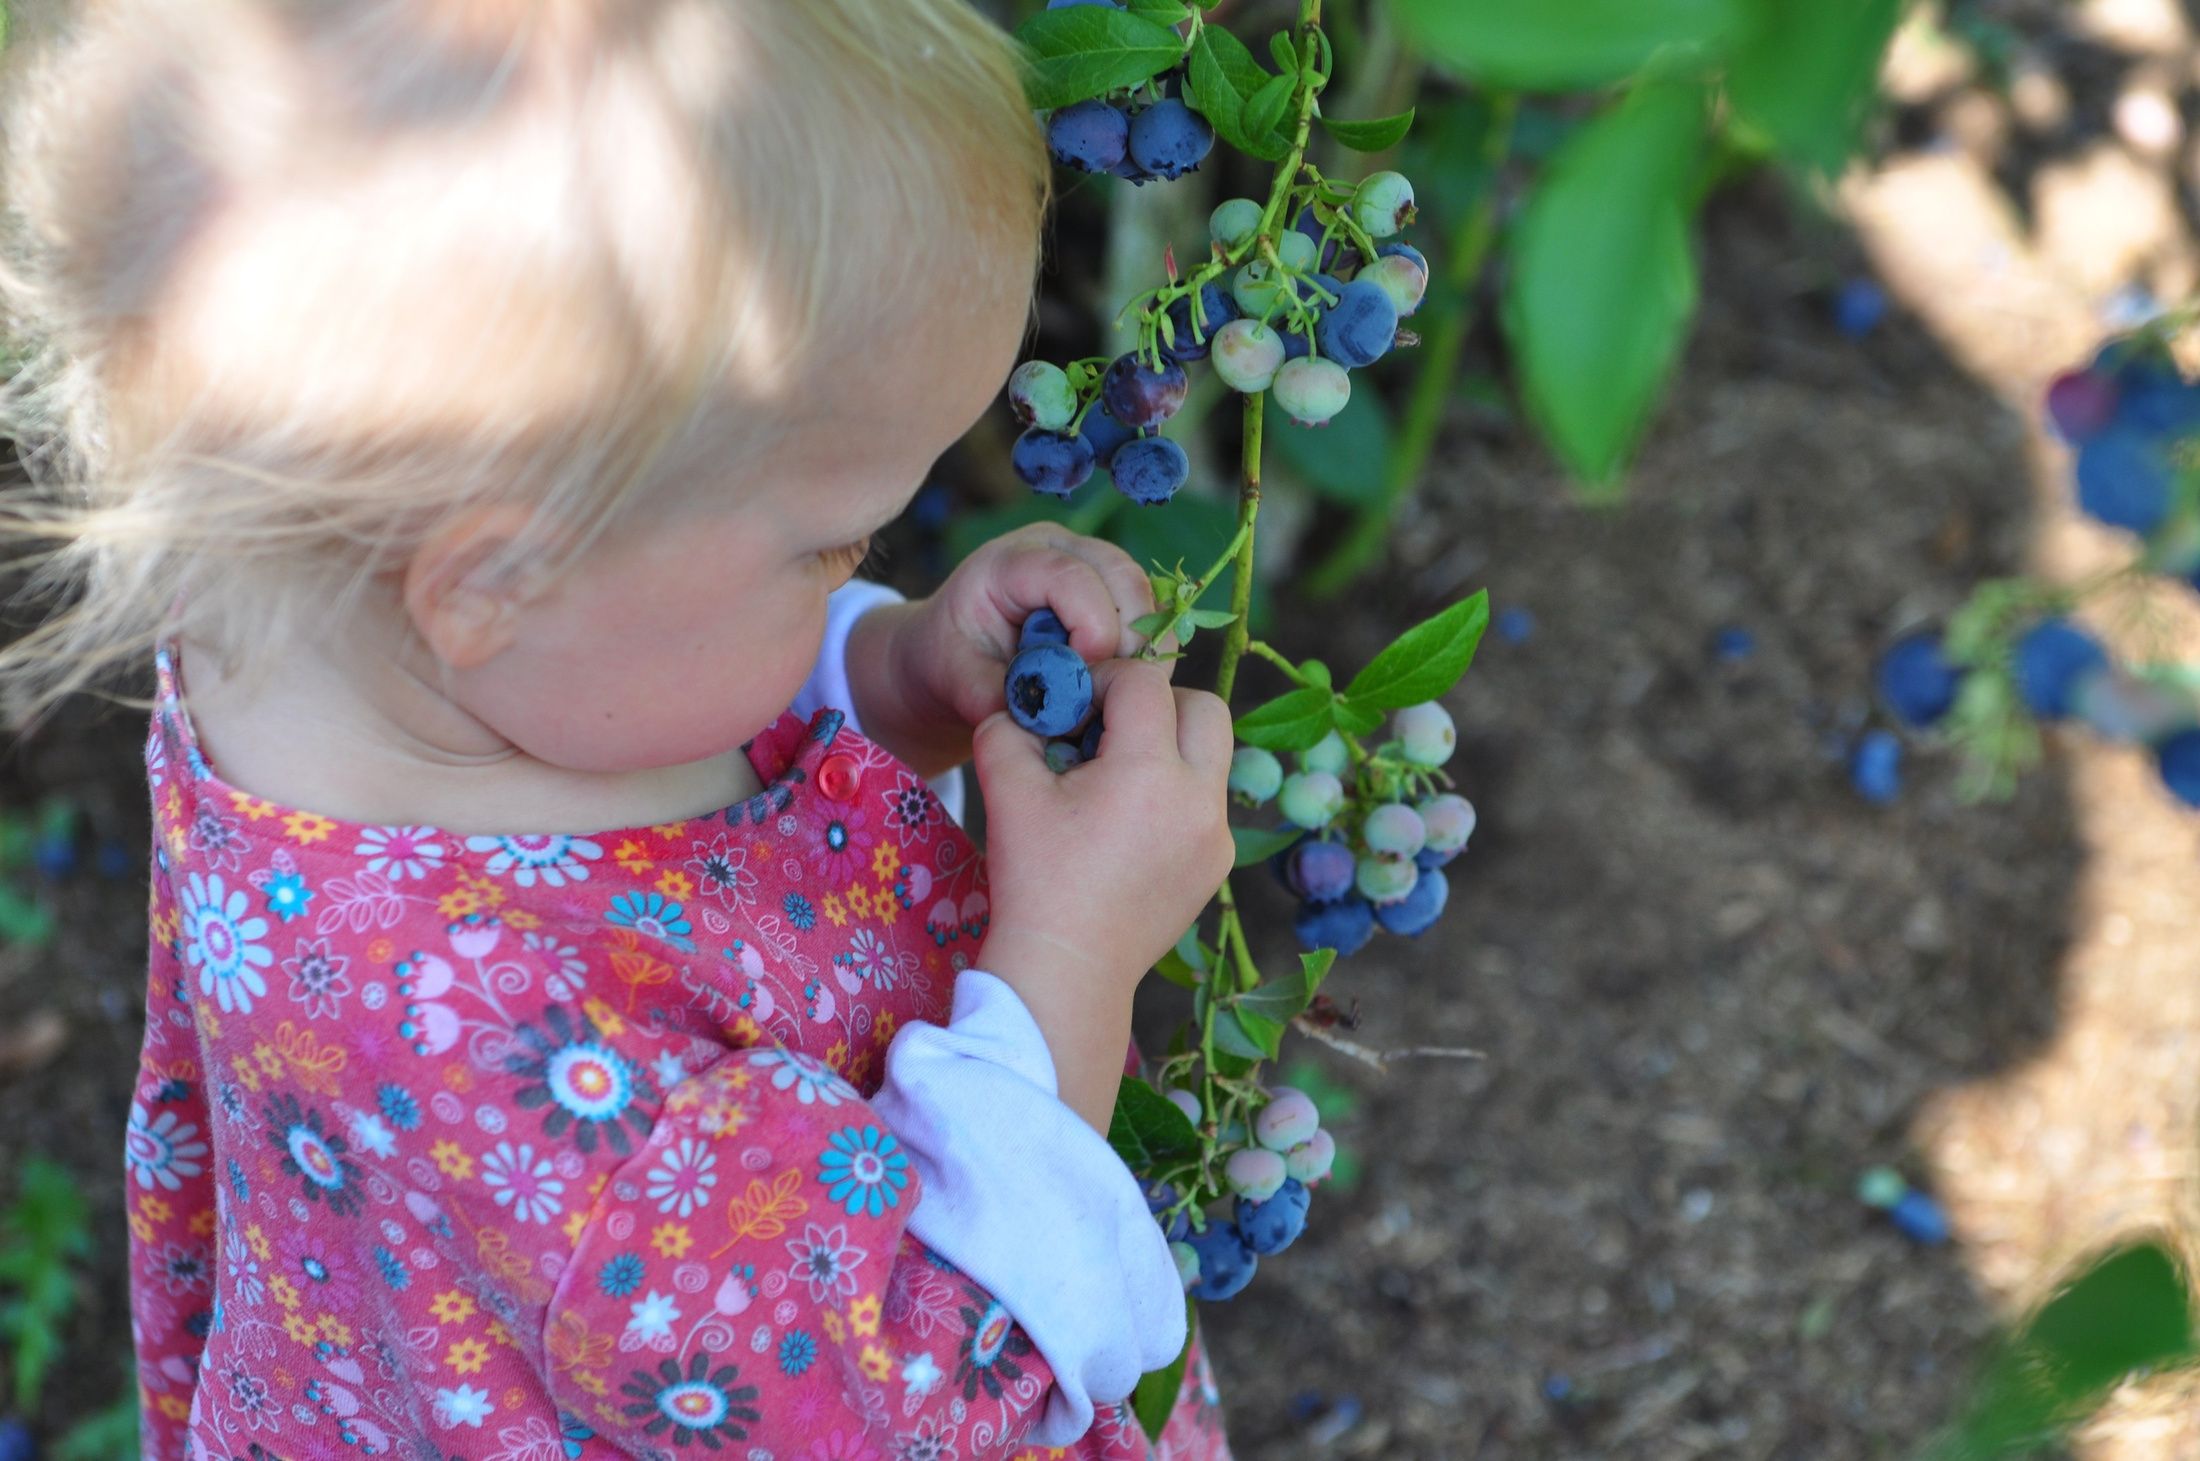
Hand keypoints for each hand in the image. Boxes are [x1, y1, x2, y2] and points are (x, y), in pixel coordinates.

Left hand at [844, 525, 1157, 776]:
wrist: (951, 653)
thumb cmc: (949, 660)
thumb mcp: (954, 680)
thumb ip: (994, 696)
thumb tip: (1047, 717)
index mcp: (1009, 562)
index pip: (1069, 576)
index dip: (1092, 626)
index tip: (1087, 678)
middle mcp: (1056, 548)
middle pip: (1122, 576)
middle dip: (1128, 638)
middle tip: (1114, 691)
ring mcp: (1089, 561)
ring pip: (1143, 595)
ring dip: (1142, 647)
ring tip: (1114, 692)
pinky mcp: (1111, 588)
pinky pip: (1148, 613)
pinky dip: (1144, 650)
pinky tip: (1122, 683)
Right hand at [972, 660, 1235, 1132]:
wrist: (1067, 970)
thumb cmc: (1034, 880)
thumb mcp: (1007, 791)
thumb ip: (1010, 728)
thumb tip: (1023, 705)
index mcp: (1148, 772)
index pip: (1144, 684)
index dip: (1105, 681)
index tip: (1076, 706)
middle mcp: (1198, 797)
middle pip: (1204, 707)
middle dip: (1158, 704)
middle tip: (1111, 729)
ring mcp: (1215, 835)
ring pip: (1213, 755)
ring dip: (1171, 747)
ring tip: (1120, 776)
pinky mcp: (1217, 865)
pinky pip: (1208, 803)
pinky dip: (1177, 793)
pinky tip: (1131, 822)